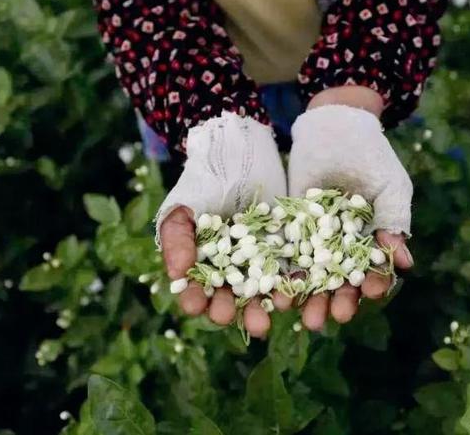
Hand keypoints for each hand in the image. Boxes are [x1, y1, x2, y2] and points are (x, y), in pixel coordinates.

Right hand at [155, 112, 286, 337]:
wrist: (240, 154)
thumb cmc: (204, 180)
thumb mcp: (184, 206)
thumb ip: (176, 237)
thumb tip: (178, 272)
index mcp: (201, 265)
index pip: (195, 289)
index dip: (195, 298)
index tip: (196, 302)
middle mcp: (230, 271)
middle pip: (229, 299)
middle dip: (232, 312)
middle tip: (228, 316)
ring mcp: (258, 262)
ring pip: (259, 293)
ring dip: (263, 307)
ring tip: (268, 316)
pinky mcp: (284, 251)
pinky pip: (288, 272)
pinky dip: (292, 284)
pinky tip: (293, 293)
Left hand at [287, 92, 413, 329]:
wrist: (334, 126)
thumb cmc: (371, 155)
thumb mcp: (390, 187)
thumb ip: (394, 222)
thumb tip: (405, 265)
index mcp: (370, 241)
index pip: (371, 270)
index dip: (371, 283)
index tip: (369, 293)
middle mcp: (341, 246)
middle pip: (339, 281)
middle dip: (337, 301)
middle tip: (333, 318)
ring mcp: (314, 239)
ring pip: (312, 276)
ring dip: (310, 298)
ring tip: (305, 319)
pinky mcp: (289, 228)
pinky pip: (286, 255)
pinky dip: (283, 274)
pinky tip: (279, 293)